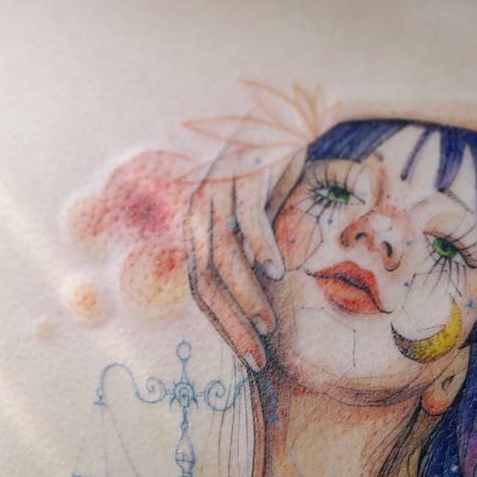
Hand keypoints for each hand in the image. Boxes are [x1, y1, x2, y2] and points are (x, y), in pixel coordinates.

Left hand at [185, 150, 303, 370]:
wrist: (281, 121)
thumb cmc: (267, 177)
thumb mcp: (251, 220)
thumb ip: (245, 253)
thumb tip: (256, 299)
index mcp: (195, 228)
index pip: (199, 289)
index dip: (222, 326)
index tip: (250, 355)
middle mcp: (198, 212)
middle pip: (204, 280)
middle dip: (230, 323)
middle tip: (257, 355)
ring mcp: (218, 193)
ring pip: (224, 256)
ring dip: (246, 294)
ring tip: (267, 323)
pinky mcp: (243, 175)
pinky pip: (249, 219)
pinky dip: (262, 248)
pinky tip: (278, 273)